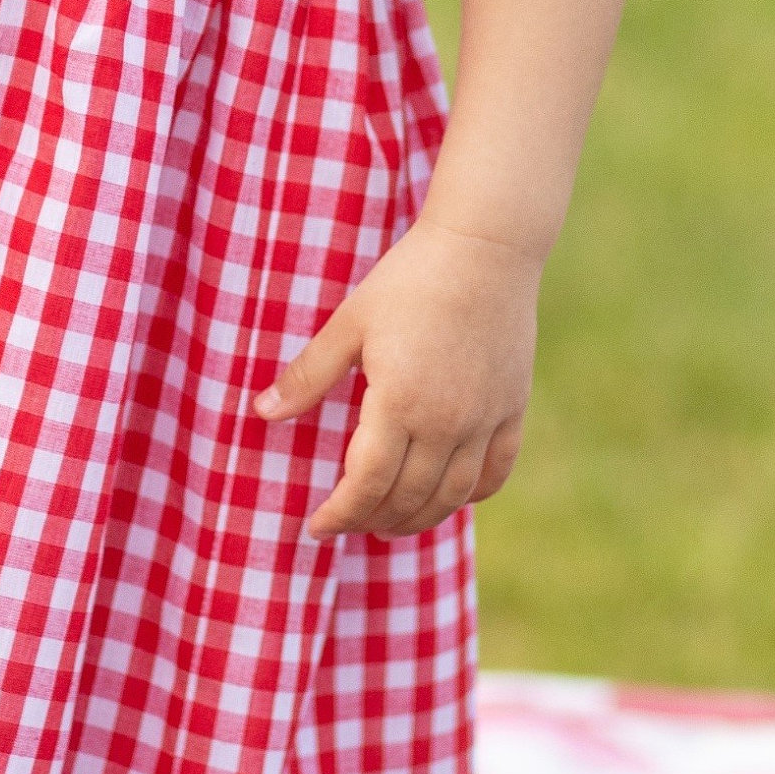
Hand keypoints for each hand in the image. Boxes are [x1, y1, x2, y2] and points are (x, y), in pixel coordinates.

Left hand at [253, 219, 540, 539]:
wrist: (485, 248)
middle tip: (348, 523)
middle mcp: (447, 423)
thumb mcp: (349, 323)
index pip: (366, 484)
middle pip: (408, 499)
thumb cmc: (409, 279)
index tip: (316, 526)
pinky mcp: (512, 408)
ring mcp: (485, 419)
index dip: (340, 513)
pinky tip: (450, 497)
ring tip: (390, 522)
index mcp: (399, 403)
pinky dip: (470, 495)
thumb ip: (308, 375)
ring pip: (452, 496)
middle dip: (372, 520)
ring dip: (418, 519)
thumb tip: (262, 413)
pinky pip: (495, 473)